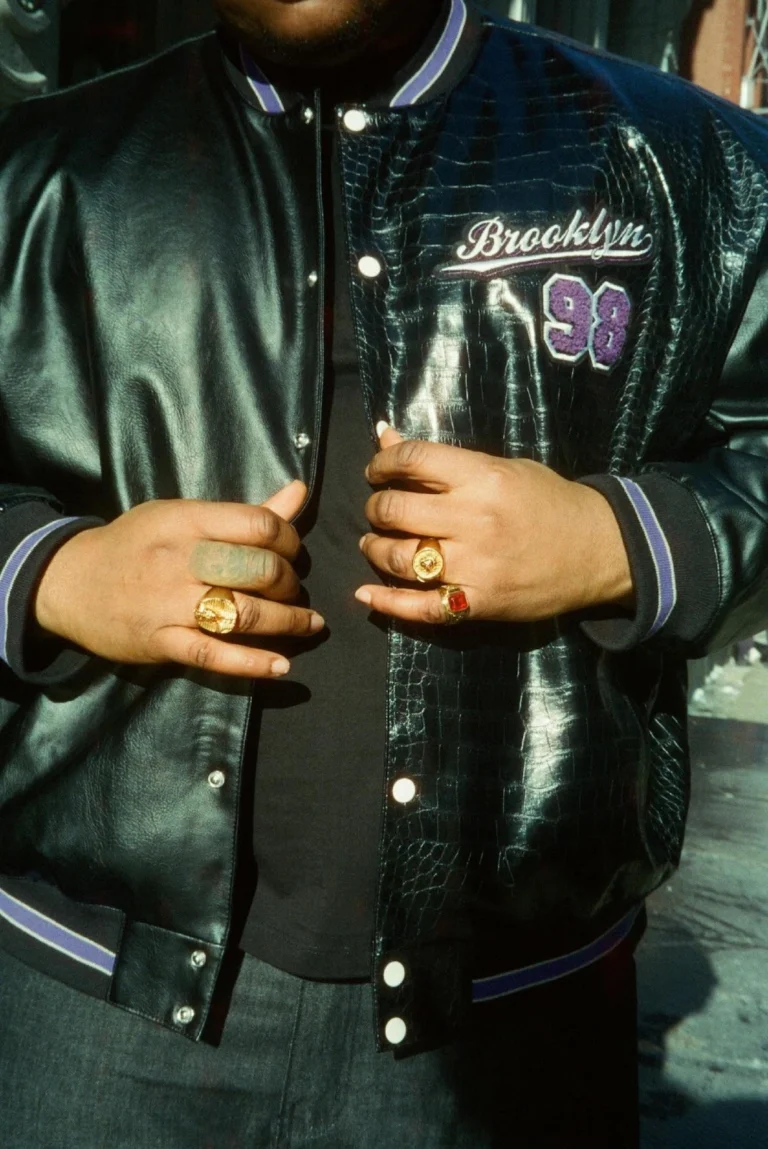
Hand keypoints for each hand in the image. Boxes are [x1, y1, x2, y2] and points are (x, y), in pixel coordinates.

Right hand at [34, 481, 321, 677]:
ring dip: (288, 622)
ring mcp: (169, 604)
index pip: (258, 525)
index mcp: (187, 521)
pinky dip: (253, 663)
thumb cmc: (136, 544)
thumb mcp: (182, 516)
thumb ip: (244, 513)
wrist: (68, 581)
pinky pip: (214, 655)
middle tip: (292, 591)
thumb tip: (300, 490)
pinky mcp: (161, 642)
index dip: (289, 540)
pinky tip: (281, 666)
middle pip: (259, 569)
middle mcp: (181, 560)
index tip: (292, 553)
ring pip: (244, 613)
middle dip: (290, 583)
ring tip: (308, 625)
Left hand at [356, 427, 632, 625]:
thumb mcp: (501, 467)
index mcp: (482, 478)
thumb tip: (385, 435)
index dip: (382, 463)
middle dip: (375, 508)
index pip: (412, 460)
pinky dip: (387, 603)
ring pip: (399, 559)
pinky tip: (366, 595)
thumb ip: (443, 459)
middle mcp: (474, 520)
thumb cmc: (549, 500)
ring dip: (375, 550)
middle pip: (395, 510)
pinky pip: (420, 608)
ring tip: (374, 545)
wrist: (599, 549)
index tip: (377, 471)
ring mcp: (475, 566)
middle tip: (379, 511)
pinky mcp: (479, 604)